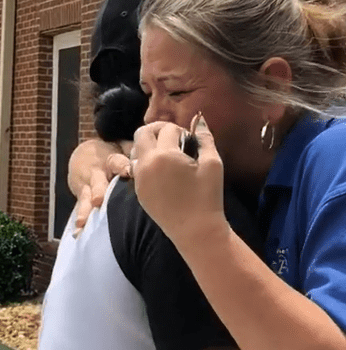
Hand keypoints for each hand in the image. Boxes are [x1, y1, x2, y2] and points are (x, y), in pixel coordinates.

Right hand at [67, 138, 131, 230]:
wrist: (84, 155)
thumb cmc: (111, 154)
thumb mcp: (120, 147)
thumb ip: (133, 150)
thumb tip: (150, 151)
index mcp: (110, 161)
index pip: (116, 162)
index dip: (122, 166)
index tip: (128, 171)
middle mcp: (97, 174)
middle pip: (98, 182)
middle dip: (98, 190)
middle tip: (98, 200)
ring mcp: (88, 187)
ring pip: (87, 198)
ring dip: (85, 210)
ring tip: (82, 221)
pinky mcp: (82, 196)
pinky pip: (80, 208)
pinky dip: (79, 219)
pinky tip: (77, 232)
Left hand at [132, 118, 228, 251]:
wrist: (196, 231)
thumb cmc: (208, 197)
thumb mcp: (212, 163)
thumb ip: (204, 137)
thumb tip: (198, 118)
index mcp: (164, 155)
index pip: (168, 129)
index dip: (182, 131)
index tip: (192, 142)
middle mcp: (146, 164)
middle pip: (142, 132)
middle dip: (158, 130)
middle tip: (174, 138)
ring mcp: (139, 179)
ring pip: (136, 150)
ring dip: (149, 145)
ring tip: (168, 154)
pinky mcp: (138, 191)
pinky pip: (136, 167)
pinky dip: (146, 161)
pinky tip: (163, 170)